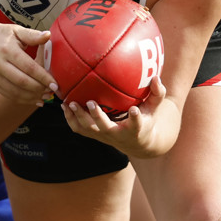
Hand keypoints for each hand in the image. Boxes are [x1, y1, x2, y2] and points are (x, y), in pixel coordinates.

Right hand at [0, 23, 56, 103]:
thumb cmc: (2, 34)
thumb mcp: (17, 30)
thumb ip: (33, 35)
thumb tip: (48, 35)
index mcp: (7, 49)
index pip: (29, 67)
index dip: (43, 77)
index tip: (55, 83)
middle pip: (22, 82)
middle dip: (39, 89)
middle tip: (52, 90)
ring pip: (15, 92)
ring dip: (32, 97)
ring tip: (46, 96)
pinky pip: (9, 95)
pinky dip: (23, 99)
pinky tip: (35, 99)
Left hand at [61, 77, 176, 157]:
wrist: (138, 143)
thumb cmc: (147, 119)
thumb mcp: (155, 108)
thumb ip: (157, 94)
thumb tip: (156, 77)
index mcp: (135, 129)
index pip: (137, 125)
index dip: (135, 119)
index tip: (134, 110)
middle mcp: (118, 135)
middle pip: (106, 128)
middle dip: (98, 117)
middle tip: (91, 102)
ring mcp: (105, 136)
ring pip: (89, 130)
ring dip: (79, 117)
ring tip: (69, 103)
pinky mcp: (95, 136)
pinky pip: (80, 130)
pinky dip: (70, 119)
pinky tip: (63, 106)